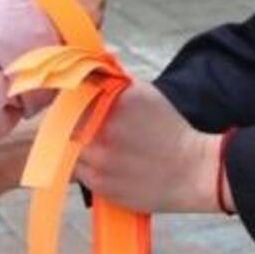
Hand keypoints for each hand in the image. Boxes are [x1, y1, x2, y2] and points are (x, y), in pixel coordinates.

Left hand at [75, 84, 221, 213]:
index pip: (70, 93)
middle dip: (66, 121)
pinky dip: (84, 165)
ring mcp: (100, 158)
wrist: (192, 171)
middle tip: (77, 124)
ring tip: (96, 144)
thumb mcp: (145, 93)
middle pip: (63, 121)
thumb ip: (111, 80)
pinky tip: (104, 161)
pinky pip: (77, 171)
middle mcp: (103, 128)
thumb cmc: (169, 128)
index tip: (67, 99)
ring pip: (66, 148)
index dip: (65, 97)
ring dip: (74, 145)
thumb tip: (87, 69)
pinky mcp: (100, 184)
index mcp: (114, 100)